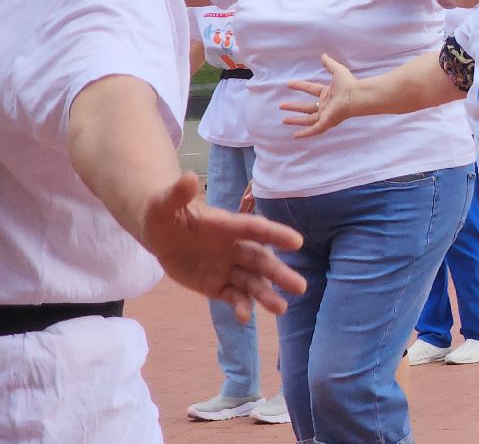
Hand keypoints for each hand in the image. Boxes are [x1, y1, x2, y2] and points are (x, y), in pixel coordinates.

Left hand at [139, 173, 304, 322]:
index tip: (296, 242)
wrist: (161, 235)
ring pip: (252, 282)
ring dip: (267, 295)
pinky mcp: (217, 285)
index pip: (255, 230)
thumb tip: (186, 177)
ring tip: (282, 309)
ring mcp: (228, 268)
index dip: (275, 235)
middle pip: (260, 261)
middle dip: (279, 273)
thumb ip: (178, 194)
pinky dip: (240, 306)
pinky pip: (232, 296)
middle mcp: (234, 248)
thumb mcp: (164, 204)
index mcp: (227, 226)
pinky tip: (243, 318)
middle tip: (300, 287)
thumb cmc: (165, 214)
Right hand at [280, 54, 362, 136]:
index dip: (300, 85)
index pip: (311, 88)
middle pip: (307, 107)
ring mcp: (326, 115)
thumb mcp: (337, 71)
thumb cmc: (350, 84)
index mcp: (328, 93)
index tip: (288, 83)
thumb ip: (330, 64)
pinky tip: (295, 136)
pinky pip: (313, 130)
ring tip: (283, 121)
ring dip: (295, 120)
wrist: (357, 96)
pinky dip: (304, 134)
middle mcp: (326, 105)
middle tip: (281, 106)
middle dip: (294, 107)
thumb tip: (323, 55)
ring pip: (307, 120)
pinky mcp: (326, 122)